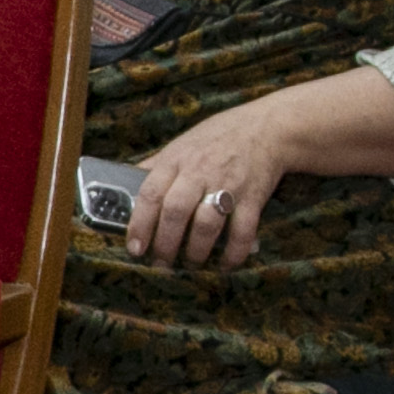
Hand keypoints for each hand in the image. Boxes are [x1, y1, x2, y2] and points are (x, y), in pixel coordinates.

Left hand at [123, 102, 297, 267]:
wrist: (268, 128)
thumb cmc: (218, 138)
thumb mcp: (181, 145)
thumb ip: (156, 167)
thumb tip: (125, 187)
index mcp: (176, 160)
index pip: (150, 193)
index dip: (140, 224)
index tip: (135, 248)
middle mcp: (200, 172)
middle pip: (176, 211)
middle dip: (165, 244)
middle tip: (161, 264)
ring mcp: (228, 185)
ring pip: (207, 224)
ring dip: (196, 251)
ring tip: (190, 264)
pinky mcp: (254, 197)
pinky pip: (243, 231)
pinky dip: (233, 253)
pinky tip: (225, 265)